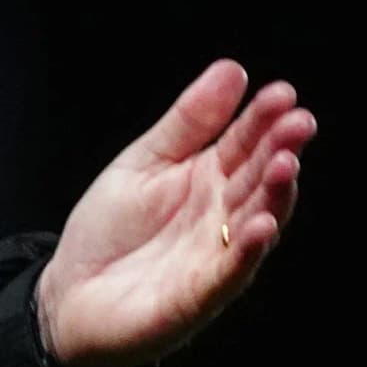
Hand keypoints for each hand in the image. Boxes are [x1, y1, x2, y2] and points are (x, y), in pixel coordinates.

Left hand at [34, 59, 314, 366]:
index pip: (245, 143)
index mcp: (211, 179)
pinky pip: (230, 272)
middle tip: (298, 122)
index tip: (281, 93)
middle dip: (281, 150)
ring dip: (275, 195)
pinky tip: (261, 225)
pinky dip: (247, 251)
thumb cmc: (110, 231)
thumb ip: (188, 122)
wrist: (67, 297)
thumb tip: (232, 69)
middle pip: (259, 179)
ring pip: (256, 222)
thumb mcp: (143, 163)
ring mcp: (216, 256)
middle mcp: (223, 215)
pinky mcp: (199, 296)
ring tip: (285, 164)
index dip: (264, 119)